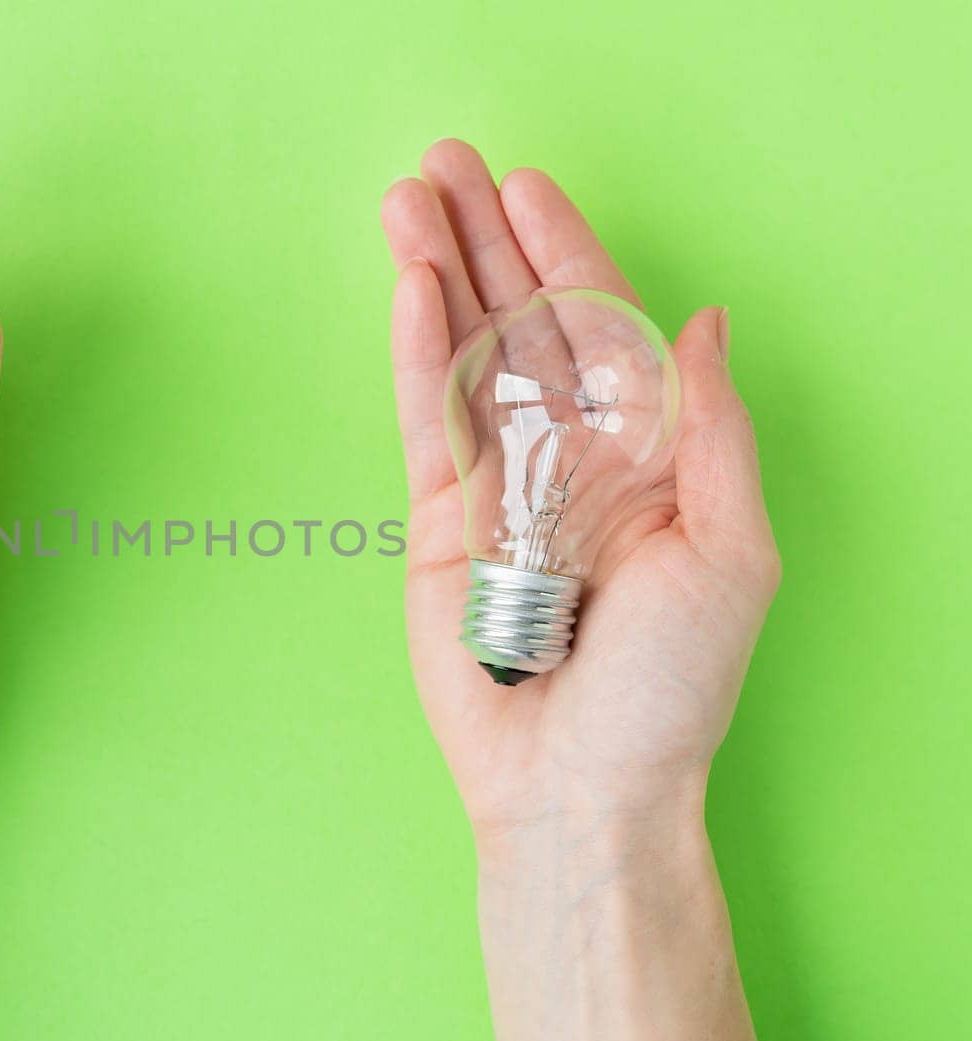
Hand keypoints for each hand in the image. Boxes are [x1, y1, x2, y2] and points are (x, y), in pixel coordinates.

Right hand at [381, 140, 778, 841]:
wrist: (581, 783)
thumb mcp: (728, 550)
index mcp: (643, 453)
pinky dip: (416, 352)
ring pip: (461, 356)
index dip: (563, 250)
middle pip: (518, 322)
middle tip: (442, 165)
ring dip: (435, 274)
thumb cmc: (671, 687)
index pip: (597, 326)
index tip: (525, 187)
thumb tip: (703, 322)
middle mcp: (567, 455)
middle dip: (481, 240)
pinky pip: (426, 419)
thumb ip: (707, 429)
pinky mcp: (435, 521)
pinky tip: (407, 290)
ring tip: (403, 200)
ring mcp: (496, 484)